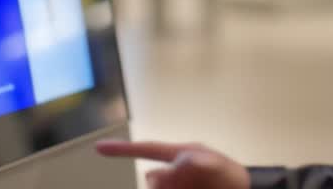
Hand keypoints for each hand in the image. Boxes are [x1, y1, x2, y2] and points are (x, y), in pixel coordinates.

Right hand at [96, 140, 249, 188]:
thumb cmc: (232, 177)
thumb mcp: (215, 165)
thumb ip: (193, 161)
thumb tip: (168, 167)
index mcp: (180, 153)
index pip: (146, 149)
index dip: (122, 149)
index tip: (100, 147)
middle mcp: (175, 171)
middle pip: (154, 180)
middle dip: (168, 183)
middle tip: (193, 185)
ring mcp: (177, 185)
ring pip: (159, 188)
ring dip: (176, 188)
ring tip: (199, 188)